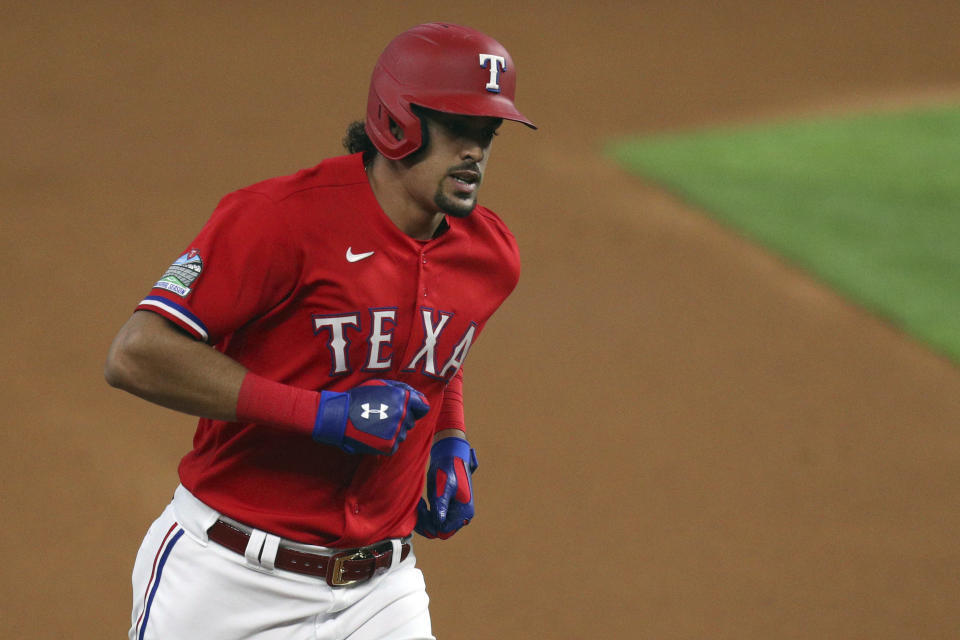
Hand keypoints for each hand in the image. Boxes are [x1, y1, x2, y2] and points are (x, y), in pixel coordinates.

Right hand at [312, 380, 428, 454]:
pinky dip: (386, 442)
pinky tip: (373, 435)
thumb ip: (402, 388)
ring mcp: (396, 431)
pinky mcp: (389, 446)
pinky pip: (394, 445)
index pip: (423, 407)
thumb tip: (418, 396)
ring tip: (375, 425)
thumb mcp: (380, 384)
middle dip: (401, 419)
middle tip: (381, 416)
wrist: (339, 417)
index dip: (417, 408)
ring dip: (393, 431)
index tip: (409, 410)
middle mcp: (402, 414)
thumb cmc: (359, 398)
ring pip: (403, 434)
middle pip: (411, 421)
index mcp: (402, 398)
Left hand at [415, 437, 477, 538]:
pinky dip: (426, 516)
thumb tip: (438, 523)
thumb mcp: (443, 485)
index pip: (443, 530)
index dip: (430, 524)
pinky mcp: (449, 509)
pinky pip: (436, 520)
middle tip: (418, 507)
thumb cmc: (448, 467)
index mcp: (464, 511)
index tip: (422, 509)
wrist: (450, 456)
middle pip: (440, 531)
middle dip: (426, 523)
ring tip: (418, 505)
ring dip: (425, 520)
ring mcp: (455, 513)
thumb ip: (441, 504)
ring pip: (436, 527)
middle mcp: (461, 516)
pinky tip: (421, 505)